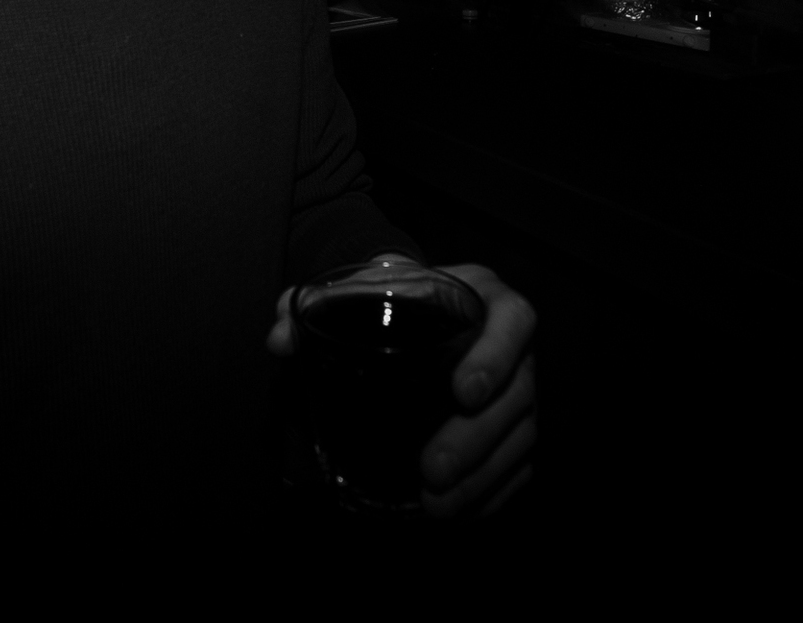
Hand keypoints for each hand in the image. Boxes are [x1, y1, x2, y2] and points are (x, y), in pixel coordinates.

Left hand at [268, 258, 536, 519]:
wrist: (418, 310)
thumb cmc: (394, 298)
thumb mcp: (362, 288)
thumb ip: (320, 302)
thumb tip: (281, 340)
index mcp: (485, 298)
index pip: (513, 321)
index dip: (496, 357)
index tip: (462, 393)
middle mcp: (514, 344)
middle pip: (518, 394)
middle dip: (476, 438)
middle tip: (432, 470)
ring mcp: (520, 389)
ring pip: (521, 438)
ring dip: (482, 478)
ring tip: (436, 506)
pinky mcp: (516, 427)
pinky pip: (519, 466)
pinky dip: (492, 493)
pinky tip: (459, 513)